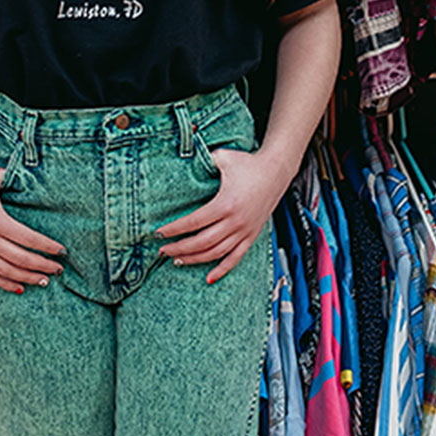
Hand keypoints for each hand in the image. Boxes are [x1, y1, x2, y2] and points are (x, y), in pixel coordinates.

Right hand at [0, 166, 64, 293]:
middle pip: (21, 259)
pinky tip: (20, 287)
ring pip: (7, 272)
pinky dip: (6, 284)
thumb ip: (14, 177)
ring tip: (44, 280)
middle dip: (43, 266)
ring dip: (28, 278)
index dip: (47, 247)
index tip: (61, 251)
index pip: (29, 239)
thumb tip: (33, 175)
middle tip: (58, 269)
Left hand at [156, 146, 287, 283]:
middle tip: (162, 250)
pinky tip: (208, 278)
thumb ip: (203, 160)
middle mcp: (234, 221)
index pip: (193, 222)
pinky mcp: (251, 236)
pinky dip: (222, 270)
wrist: (276, 172)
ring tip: (177, 260)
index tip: (159, 233)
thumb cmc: (248, 163)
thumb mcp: (223, 158)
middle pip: (201, 242)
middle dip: (179, 248)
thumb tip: (183, 157)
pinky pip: (235, 258)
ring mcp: (244, 231)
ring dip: (195, 259)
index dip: (174, 229)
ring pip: (216, 253)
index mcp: (225, 204)